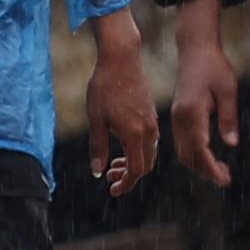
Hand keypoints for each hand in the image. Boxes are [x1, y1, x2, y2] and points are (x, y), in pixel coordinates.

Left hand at [85, 11, 159, 198]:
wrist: (121, 59)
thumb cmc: (104, 88)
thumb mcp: (96, 120)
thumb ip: (98, 148)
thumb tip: (98, 173)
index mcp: (134, 135)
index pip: (135, 171)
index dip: (125, 184)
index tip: (113, 190)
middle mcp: (148, 131)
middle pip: (145, 165)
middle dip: (129, 176)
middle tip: (110, 178)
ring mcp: (152, 122)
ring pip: (148, 153)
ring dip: (133, 163)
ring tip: (113, 164)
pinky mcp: (152, 114)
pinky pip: (150, 140)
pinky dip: (138, 149)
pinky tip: (122, 144)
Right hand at [162, 1, 242, 189]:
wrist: (194, 50)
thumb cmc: (214, 67)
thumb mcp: (228, 90)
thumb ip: (229, 118)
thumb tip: (232, 144)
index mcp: (192, 111)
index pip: (200, 148)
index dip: (211, 167)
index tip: (225, 179)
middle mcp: (180, 117)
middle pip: (189, 155)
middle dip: (206, 171)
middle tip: (226, 179)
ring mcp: (176, 117)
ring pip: (183, 152)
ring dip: (199, 165)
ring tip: (220, 171)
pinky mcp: (177, 116)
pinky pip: (182, 143)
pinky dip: (193, 155)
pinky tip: (208, 156)